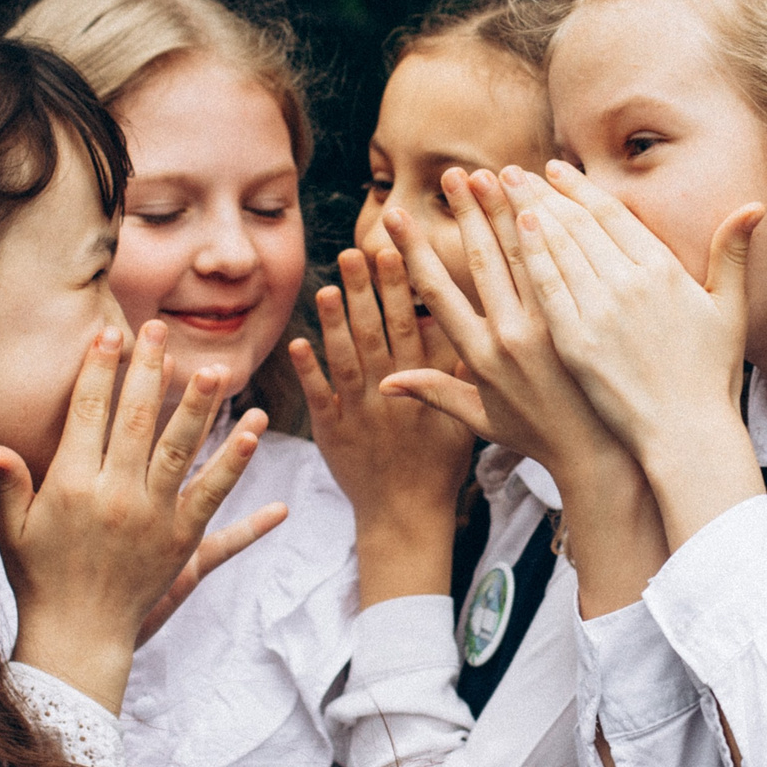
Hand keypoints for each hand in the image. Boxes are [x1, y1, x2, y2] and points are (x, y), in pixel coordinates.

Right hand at [0, 322, 269, 709]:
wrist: (77, 637)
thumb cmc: (38, 579)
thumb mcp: (11, 531)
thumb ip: (8, 484)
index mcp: (71, 487)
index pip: (87, 415)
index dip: (98, 371)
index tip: (110, 334)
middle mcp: (114, 497)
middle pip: (137, 421)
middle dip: (149, 371)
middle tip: (161, 330)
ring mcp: (152, 519)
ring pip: (181, 451)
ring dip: (200, 407)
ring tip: (216, 369)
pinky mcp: (181, 542)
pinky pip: (212, 495)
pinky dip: (234, 464)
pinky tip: (253, 432)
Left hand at [291, 247, 471, 603]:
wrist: (406, 516)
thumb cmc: (438, 466)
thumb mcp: (463, 420)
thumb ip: (458, 376)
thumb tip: (468, 330)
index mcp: (420, 386)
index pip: (410, 326)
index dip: (400, 287)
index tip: (394, 251)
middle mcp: (389, 393)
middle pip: (375, 333)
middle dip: (364, 290)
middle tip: (354, 250)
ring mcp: (359, 412)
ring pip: (345, 359)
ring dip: (334, 322)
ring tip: (325, 286)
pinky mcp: (332, 432)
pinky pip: (318, 397)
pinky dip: (308, 371)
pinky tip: (298, 343)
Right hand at [376, 167, 633, 494]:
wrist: (599, 455)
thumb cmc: (538, 437)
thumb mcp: (479, 420)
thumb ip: (434, 393)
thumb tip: (385, 382)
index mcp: (478, 355)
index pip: (437, 290)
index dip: (413, 249)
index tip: (393, 216)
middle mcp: (510, 335)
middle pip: (482, 258)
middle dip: (465, 212)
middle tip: (452, 174)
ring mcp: (551, 324)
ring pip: (526, 252)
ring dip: (509, 208)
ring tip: (495, 172)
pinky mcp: (586, 317)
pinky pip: (567, 262)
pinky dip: (554, 227)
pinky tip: (546, 198)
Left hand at [498, 163, 766, 546]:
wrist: (687, 434)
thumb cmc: (711, 376)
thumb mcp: (729, 310)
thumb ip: (732, 254)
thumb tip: (754, 206)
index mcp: (663, 272)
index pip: (611, 216)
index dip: (580, 188)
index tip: (554, 169)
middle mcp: (629, 284)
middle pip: (576, 225)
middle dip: (541, 193)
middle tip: (510, 171)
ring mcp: (600, 312)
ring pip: (557, 249)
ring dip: (526, 213)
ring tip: (500, 190)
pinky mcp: (575, 342)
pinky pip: (547, 288)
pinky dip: (530, 256)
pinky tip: (514, 232)